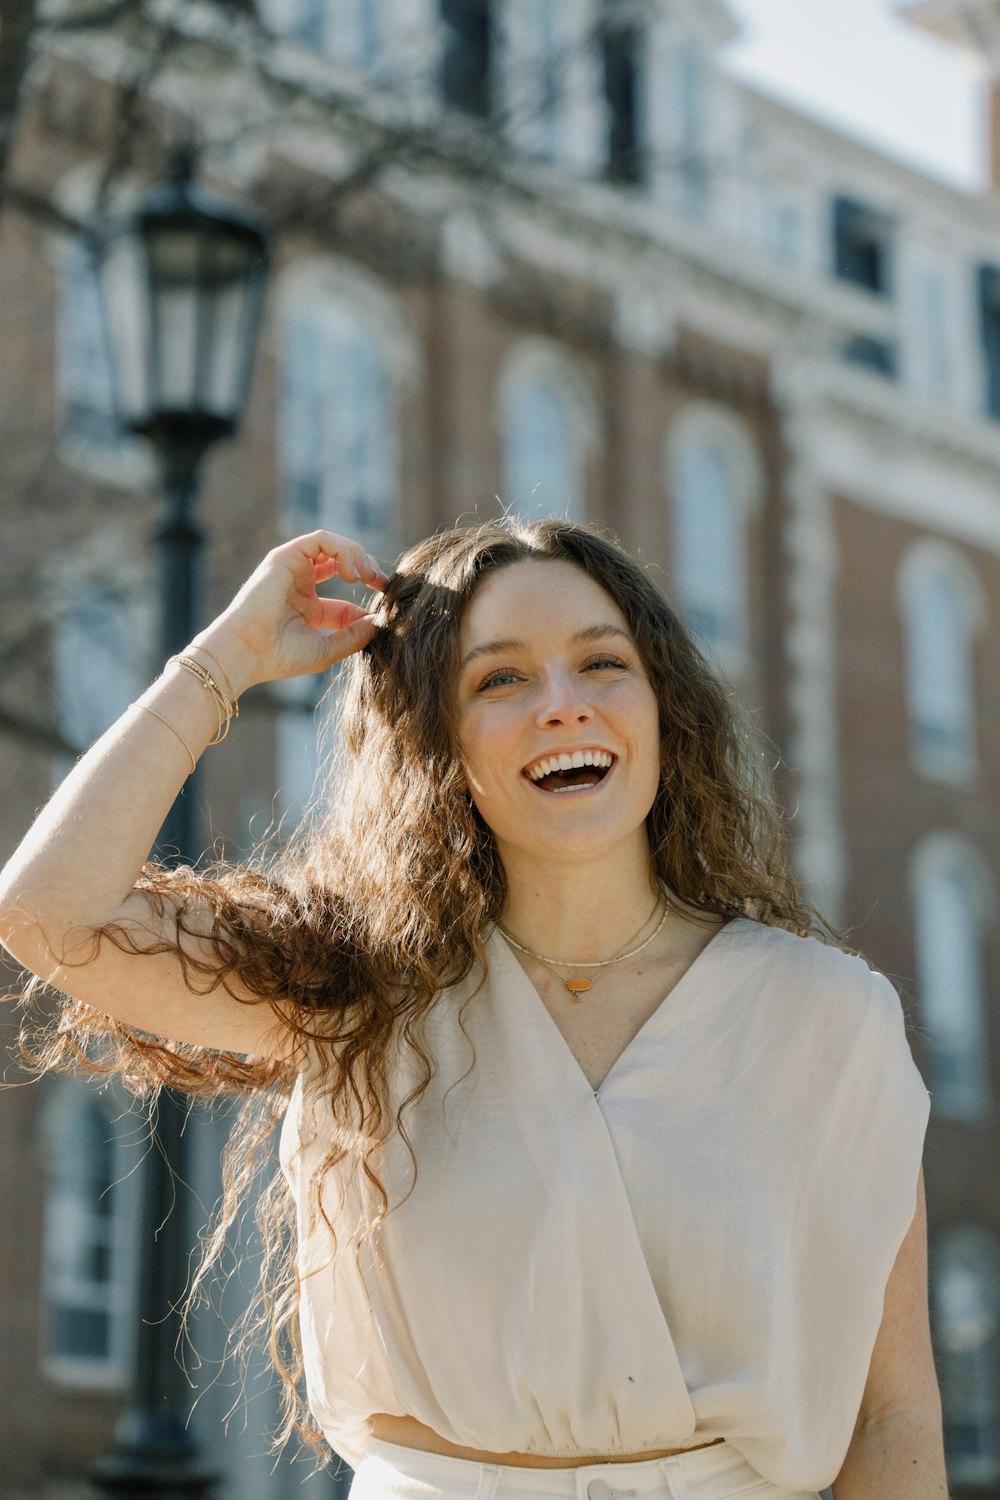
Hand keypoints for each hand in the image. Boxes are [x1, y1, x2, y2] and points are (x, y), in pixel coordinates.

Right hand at [191, 531, 390, 693]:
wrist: (246, 651)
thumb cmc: (279, 656)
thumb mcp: (327, 650)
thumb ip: (354, 636)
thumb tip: (380, 621)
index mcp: (306, 609)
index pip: (344, 603)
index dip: (366, 604)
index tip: (384, 611)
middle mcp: (299, 585)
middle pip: (341, 565)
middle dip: (366, 570)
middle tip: (383, 583)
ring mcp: (292, 569)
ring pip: (333, 546)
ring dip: (357, 556)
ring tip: (368, 575)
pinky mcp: (285, 556)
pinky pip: (322, 540)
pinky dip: (342, 551)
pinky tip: (351, 573)